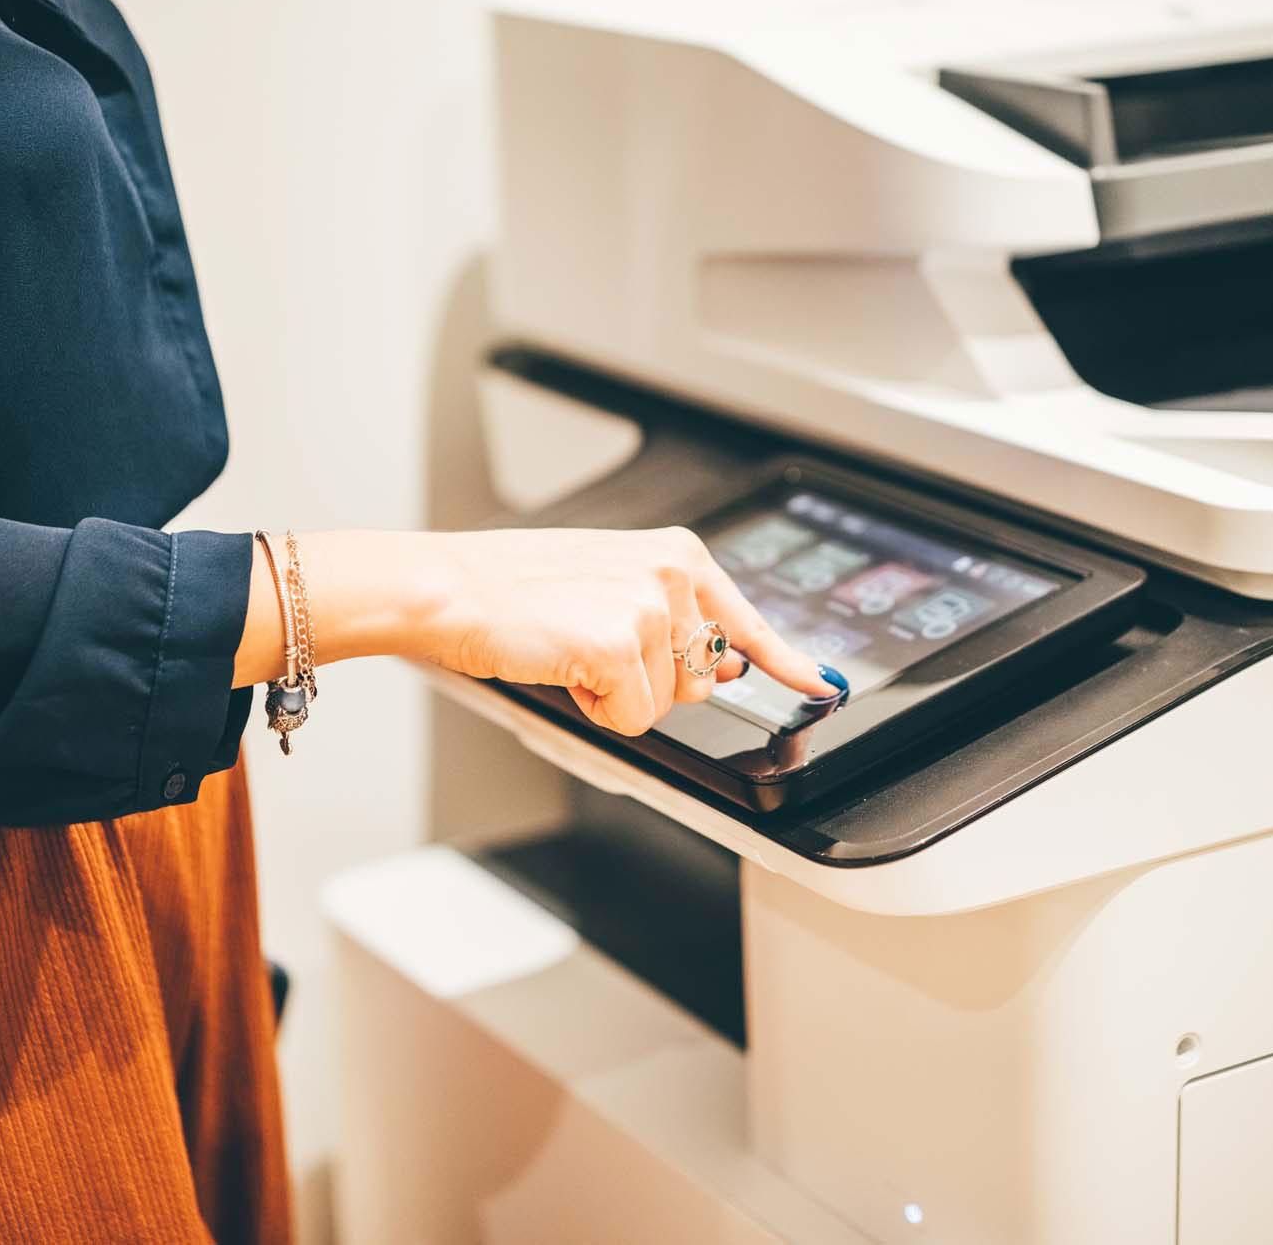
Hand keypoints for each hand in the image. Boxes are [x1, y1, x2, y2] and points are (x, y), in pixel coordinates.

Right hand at [241, 527, 836, 736]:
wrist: (451, 588)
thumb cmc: (514, 590)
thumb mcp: (607, 584)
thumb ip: (671, 619)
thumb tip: (725, 667)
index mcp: (676, 553)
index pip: (747, 619)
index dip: (787, 660)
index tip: (821, 682)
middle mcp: (674, 572)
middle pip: (700, 679)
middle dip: (652, 682)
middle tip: (590, 648)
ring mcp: (651, 607)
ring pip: (665, 705)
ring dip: (617, 695)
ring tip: (568, 650)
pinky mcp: (622, 643)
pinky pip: (633, 719)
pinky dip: (596, 709)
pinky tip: (563, 666)